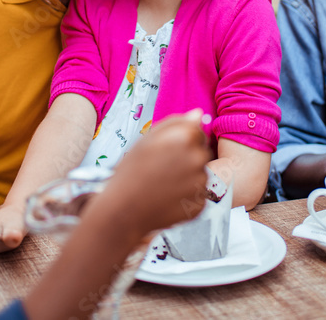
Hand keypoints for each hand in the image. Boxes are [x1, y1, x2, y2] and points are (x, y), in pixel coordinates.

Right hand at [94, 109, 210, 237]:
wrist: (124, 210)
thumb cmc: (132, 171)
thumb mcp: (148, 139)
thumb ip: (176, 123)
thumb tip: (199, 114)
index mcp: (185, 138)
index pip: (198, 132)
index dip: (182, 140)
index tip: (167, 151)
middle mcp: (197, 159)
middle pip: (201, 153)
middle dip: (188, 158)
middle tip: (163, 169)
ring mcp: (200, 183)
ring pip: (200, 175)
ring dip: (188, 178)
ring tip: (164, 185)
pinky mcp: (199, 204)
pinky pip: (197, 195)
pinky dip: (186, 197)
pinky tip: (168, 198)